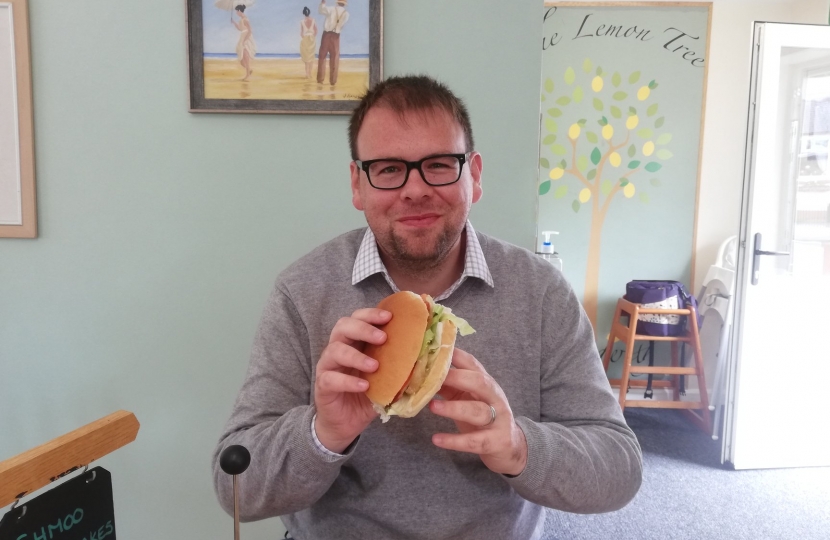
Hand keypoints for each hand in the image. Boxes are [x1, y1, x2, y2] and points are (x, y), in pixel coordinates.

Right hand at [313, 308, 390, 452]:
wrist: (347, 423)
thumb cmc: (368, 395)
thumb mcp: (387, 378)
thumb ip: (401, 365)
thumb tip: (431, 355)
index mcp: (354, 342)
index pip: (358, 318)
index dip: (371, 314)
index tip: (389, 316)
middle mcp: (338, 349)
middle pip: (343, 326)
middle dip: (363, 328)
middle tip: (383, 337)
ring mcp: (328, 367)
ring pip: (335, 350)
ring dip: (356, 355)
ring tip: (375, 365)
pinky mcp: (323, 386)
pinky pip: (331, 378)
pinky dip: (348, 381)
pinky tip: (364, 386)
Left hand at [429, 349, 527, 475]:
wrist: (510, 445)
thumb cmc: (483, 417)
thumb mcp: (467, 398)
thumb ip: (448, 386)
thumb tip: (421, 375)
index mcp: (486, 384)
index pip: (473, 364)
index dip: (457, 356)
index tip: (438, 349)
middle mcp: (494, 398)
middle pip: (480, 382)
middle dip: (458, 377)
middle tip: (433, 377)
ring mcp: (497, 419)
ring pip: (477, 411)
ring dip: (454, 408)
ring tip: (432, 406)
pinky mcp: (495, 441)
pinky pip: (474, 441)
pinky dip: (455, 441)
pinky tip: (437, 439)